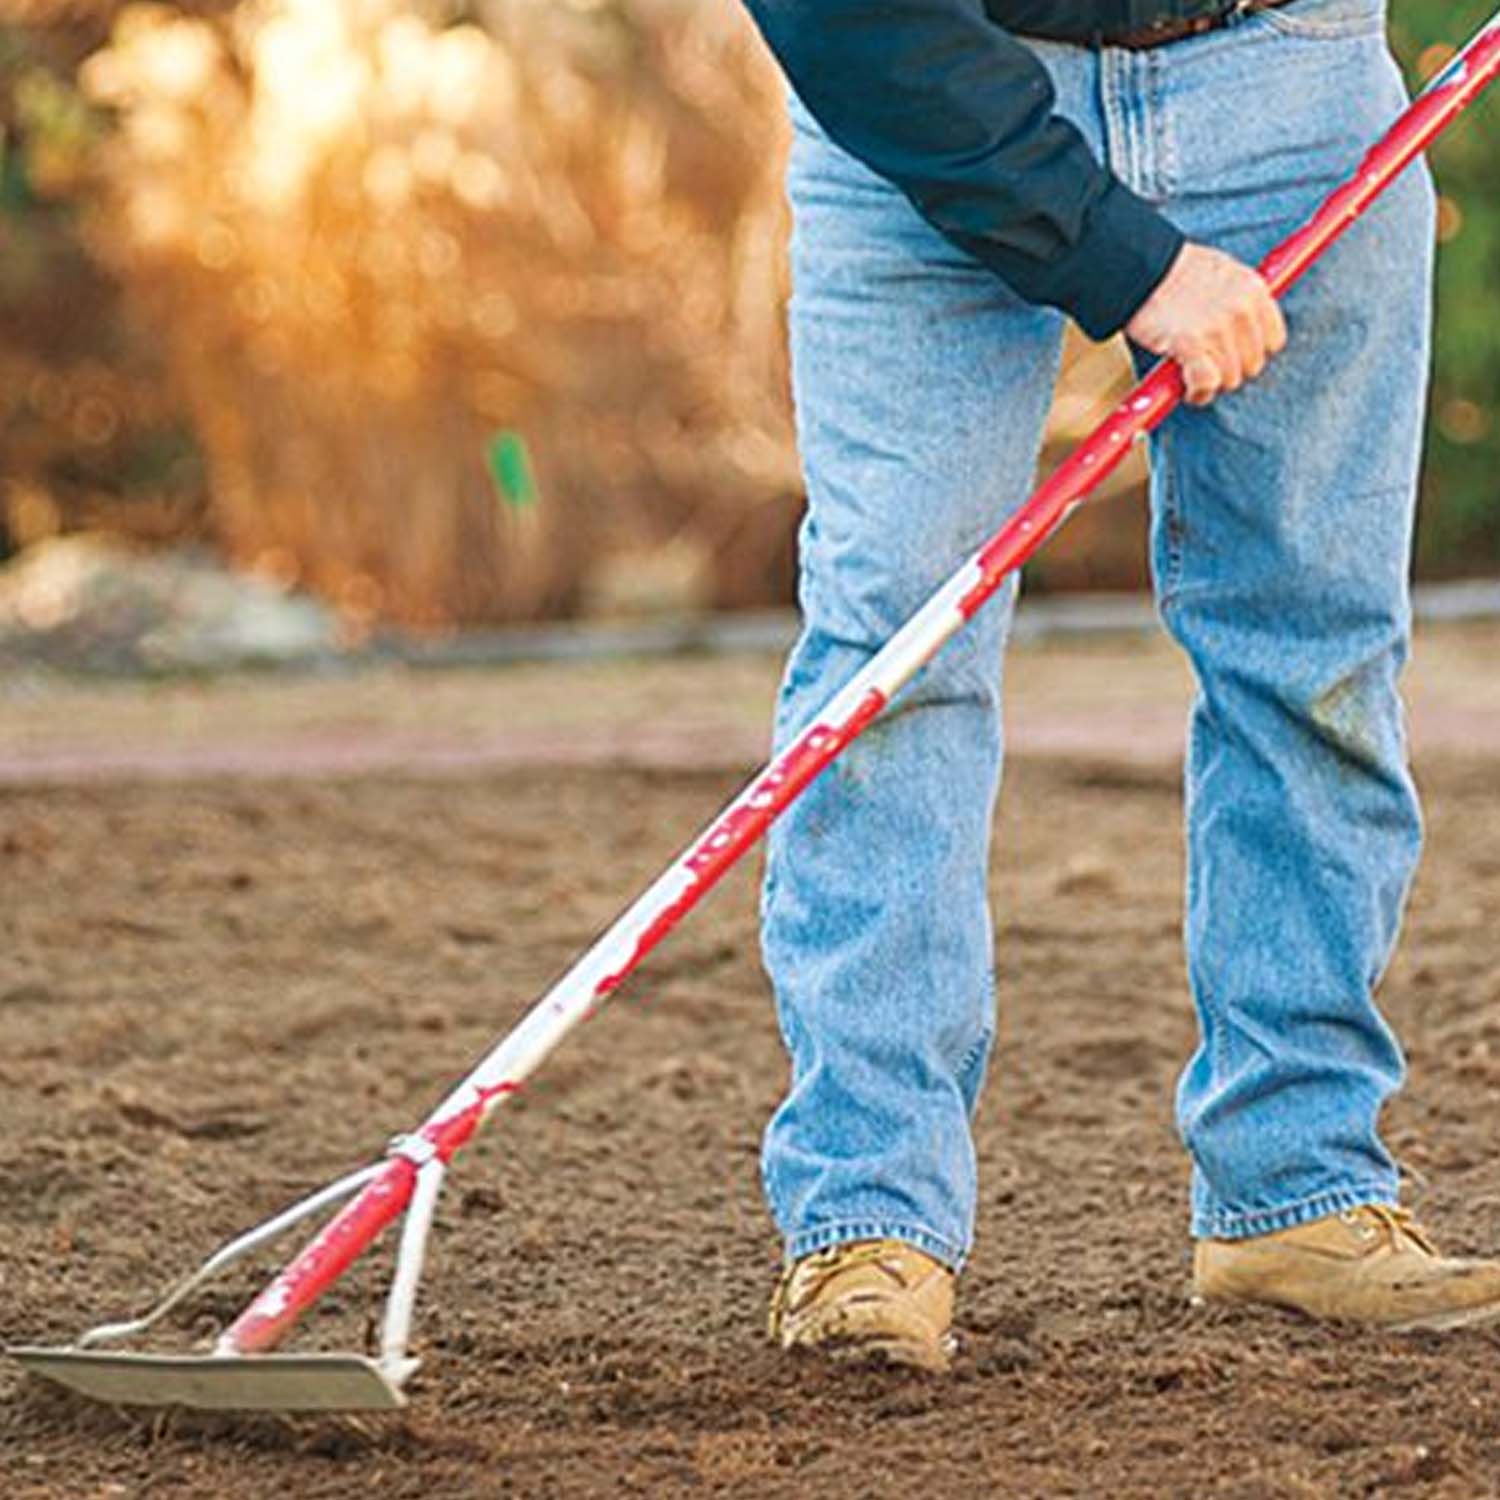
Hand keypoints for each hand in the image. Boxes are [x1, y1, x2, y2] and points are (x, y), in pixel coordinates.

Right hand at [1125, 243, 1287, 405]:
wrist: (1143, 268)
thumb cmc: (1178, 271)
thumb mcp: (1224, 272)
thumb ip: (1241, 300)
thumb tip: (1244, 329)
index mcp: (1254, 290)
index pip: (1274, 340)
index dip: (1251, 352)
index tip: (1234, 354)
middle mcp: (1241, 310)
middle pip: (1252, 364)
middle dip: (1230, 369)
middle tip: (1208, 364)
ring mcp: (1217, 328)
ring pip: (1229, 378)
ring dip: (1210, 383)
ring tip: (1193, 374)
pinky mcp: (1190, 344)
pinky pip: (1206, 383)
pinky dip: (1198, 392)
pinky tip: (1189, 390)